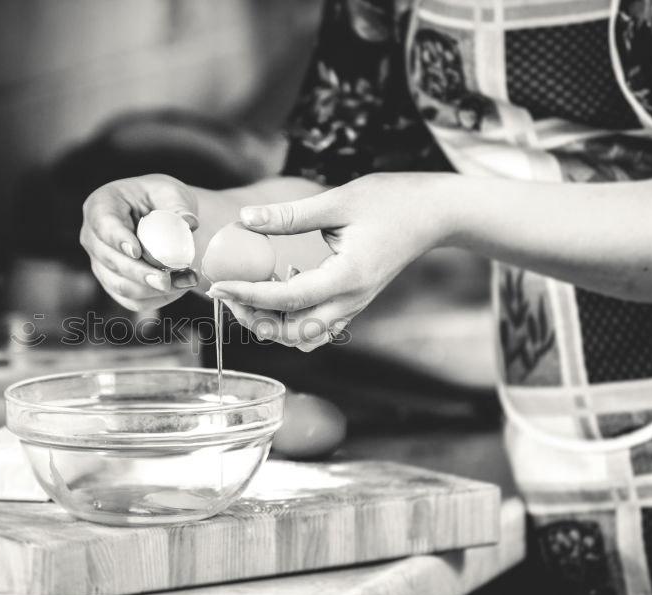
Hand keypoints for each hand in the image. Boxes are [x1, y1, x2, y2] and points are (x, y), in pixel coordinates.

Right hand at [80, 174, 199, 310]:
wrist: (159, 216)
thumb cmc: (159, 198)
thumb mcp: (170, 192)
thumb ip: (178, 205)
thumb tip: (188, 222)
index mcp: (101, 205)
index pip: (103, 225)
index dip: (118, 240)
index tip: (137, 251)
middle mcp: (93, 237)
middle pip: (111, 261)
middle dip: (140, 274)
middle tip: (167, 280)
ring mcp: (100, 263)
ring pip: (119, 285)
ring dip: (152, 290)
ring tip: (184, 282)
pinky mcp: (113, 283)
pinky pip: (131, 300)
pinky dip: (156, 299)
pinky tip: (179, 289)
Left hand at [206, 173, 448, 350]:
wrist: (434, 214)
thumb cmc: (392, 202)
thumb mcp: (339, 200)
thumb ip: (291, 215)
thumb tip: (246, 219)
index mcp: (347, 278)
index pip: (288, 298)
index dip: (248, 294)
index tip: (218, 286)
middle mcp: (350, 301)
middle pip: (293, 334)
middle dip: (255, 320)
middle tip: (229, 294)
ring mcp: (352, 306)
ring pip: (304, 337)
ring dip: (272, 325)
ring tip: (247, 296)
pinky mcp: (352, 303)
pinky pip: (315, 327)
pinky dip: (289, 319)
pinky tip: (274, 292)